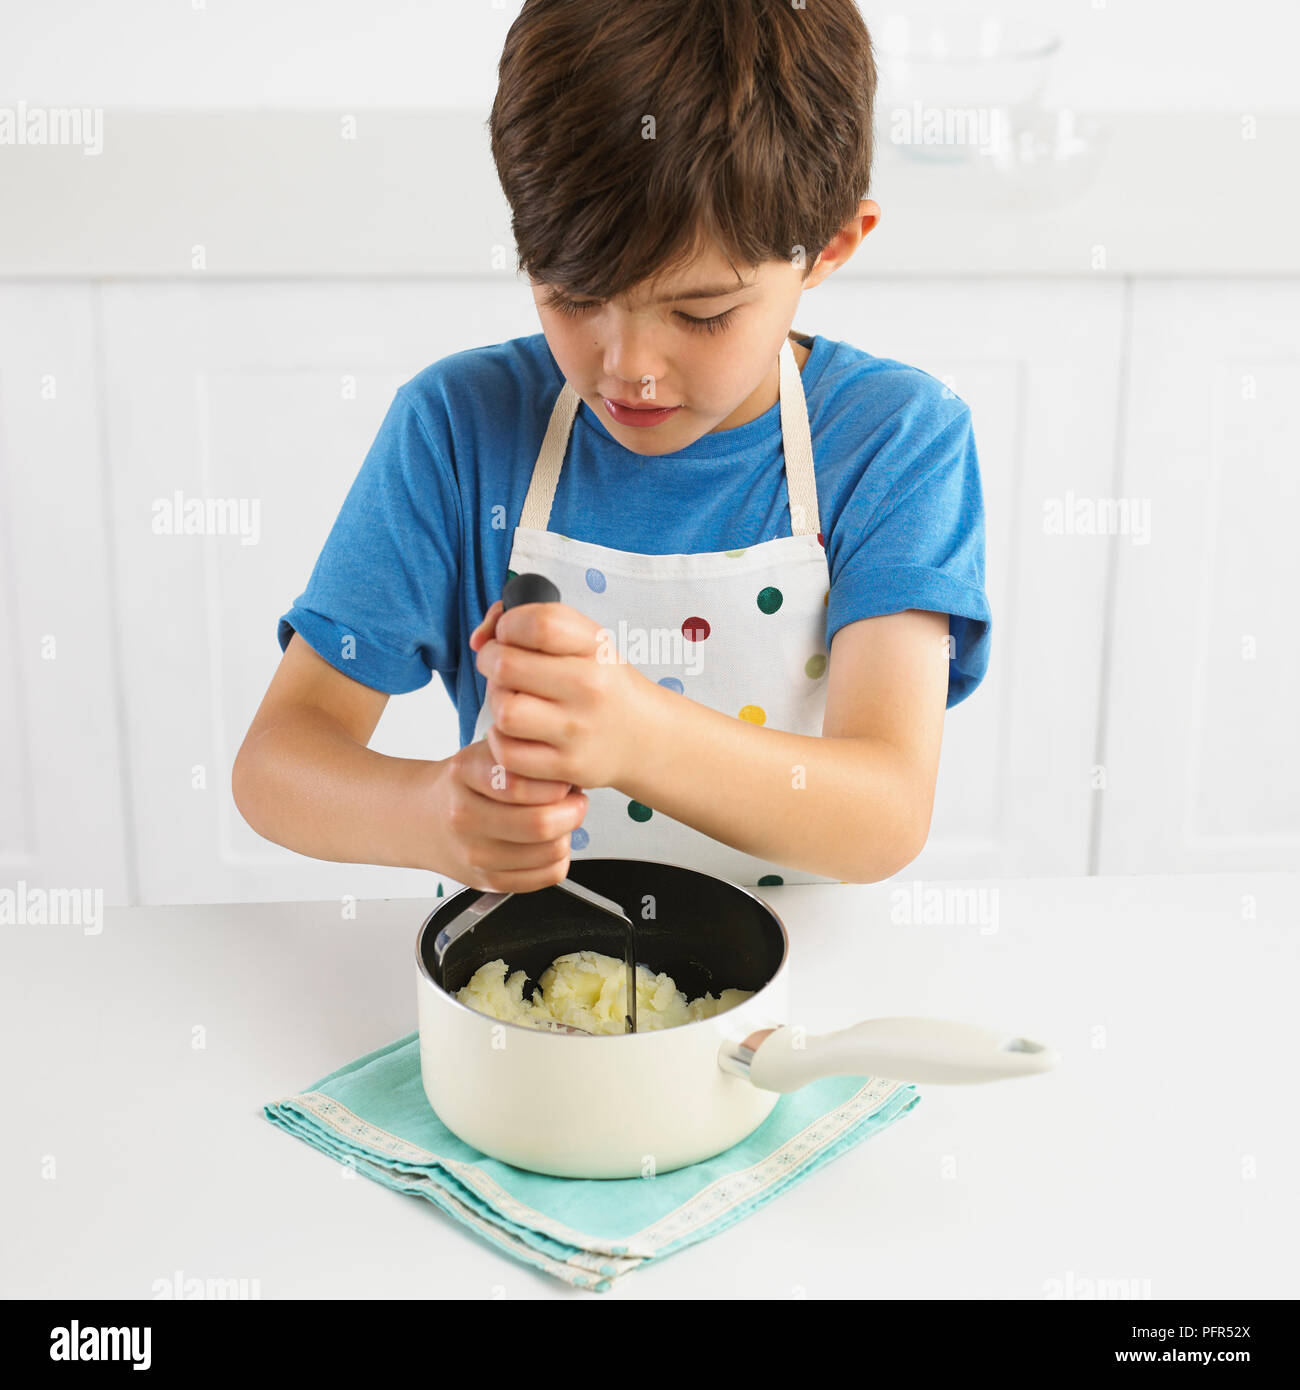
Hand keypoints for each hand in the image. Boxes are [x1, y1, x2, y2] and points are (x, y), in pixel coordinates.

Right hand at [424, 737, 587, 891]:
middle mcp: (465, 817)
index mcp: (465, 774)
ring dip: (568, 835)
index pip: (521, 784)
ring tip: (560, 821)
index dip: (557, 782)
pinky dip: (559, 859)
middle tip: (574, 801)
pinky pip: (546, 876)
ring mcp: (474, 853)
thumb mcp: (487, 751)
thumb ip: (525, 755)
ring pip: (549, 852)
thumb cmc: (465, 784)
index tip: (564, 780)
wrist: (424, 818)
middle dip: (572, 811)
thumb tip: (569, 772)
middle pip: (540, 824)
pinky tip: (548, 843)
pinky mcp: (487, 881)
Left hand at [470, 599, 648, 788]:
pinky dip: (501, 741)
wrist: (644, 736)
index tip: (509, 634)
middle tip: (501, 669)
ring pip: (504, 711)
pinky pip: (507, 753)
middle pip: (507, 666)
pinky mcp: (568, 766)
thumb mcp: (584, 641)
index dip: (509, 625)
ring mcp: (579, 730)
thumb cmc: (602, 684)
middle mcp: (590, 688)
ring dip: (496, 703)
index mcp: (595, 649)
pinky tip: (517, 733)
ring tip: (512, 700)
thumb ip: (530, 621)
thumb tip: (479, 638)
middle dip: (490, 662)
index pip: (538, 623)